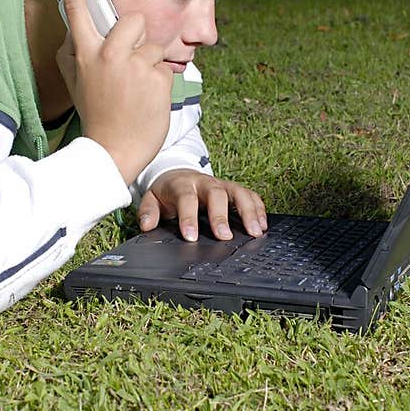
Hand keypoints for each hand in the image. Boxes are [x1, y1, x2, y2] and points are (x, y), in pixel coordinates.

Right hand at [56, 0, 172, 184]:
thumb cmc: (96, 114)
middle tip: (131, 62)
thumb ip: (74, 53)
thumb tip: (74, 31)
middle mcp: (109, 55)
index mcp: (85, 54)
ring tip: (138, 90)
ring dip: (151, 65)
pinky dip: (161, 83)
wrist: (113, 150)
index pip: (76, 11)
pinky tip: (148, 100)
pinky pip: (166, 68)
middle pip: (134, 19)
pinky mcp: (158, 79)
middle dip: (139, 36)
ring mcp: (135, 66)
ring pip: (155, 47)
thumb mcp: (76, 82)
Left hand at [138, 169, 267, 241]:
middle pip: (216, 194)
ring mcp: (222, 184)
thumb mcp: (151, 199)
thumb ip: (147, 211)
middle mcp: (204, 182)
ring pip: (238, 192)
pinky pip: (250, 195)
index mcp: (182, 185)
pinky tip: (263, 225)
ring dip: (249, 212)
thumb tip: (146, 225)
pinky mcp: (234, 189)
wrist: (178, 173)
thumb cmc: (167, 191)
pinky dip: (258, 209)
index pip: (186, 199)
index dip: (189, 217)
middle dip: (221, 215)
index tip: (191, 237)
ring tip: (255, 232)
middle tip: (225, 236)